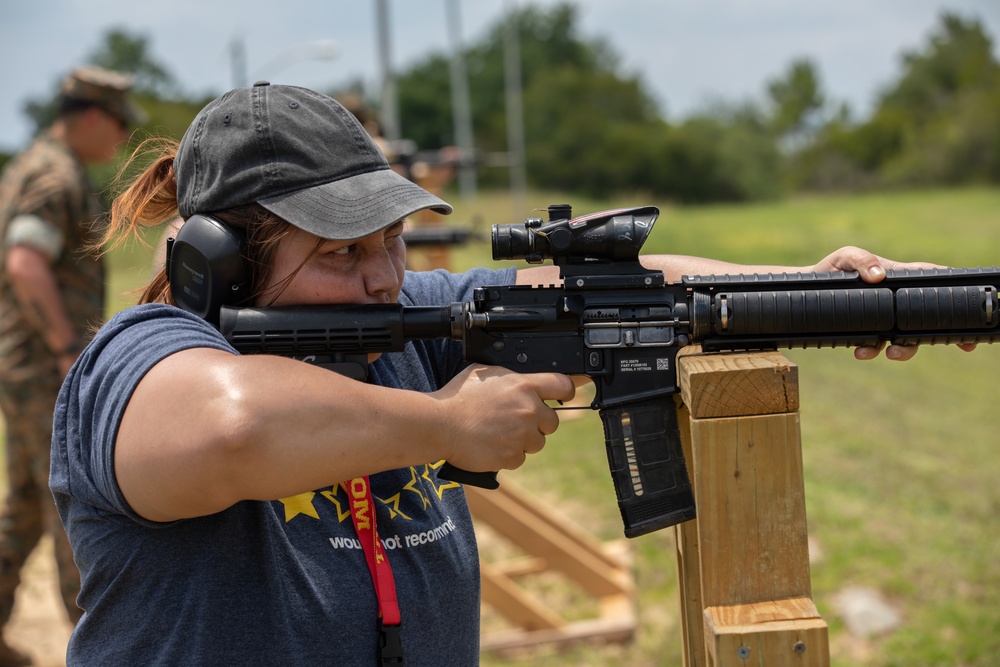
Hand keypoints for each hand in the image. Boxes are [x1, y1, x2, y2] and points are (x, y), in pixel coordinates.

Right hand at [432, 365, 575, 472]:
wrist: (438, 424)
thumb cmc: (457, 397)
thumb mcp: (486, 374)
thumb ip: (511, 377)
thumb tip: (524, 379)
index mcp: (523, 386)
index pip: (563, 385)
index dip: (566, 391)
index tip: (565, 395)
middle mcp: (528, 410)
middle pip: (553, 421)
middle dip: (539, 422)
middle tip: (517, 420)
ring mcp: (521, 435)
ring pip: (537, 442)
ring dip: (524, 440)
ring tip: (498, 433)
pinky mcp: (512, 456)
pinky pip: (520, 458)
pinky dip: (508, 455)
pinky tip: (491, 445)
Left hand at [810, 246, 977, 360]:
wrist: (804, 290)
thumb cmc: (831, 268)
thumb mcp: (845, 256)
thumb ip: (861, 260)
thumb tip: (879, 276)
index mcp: (898, 279)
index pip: (932, 282)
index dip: (954, 295)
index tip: (969, 309)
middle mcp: (894, 302)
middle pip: (925, 319)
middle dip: (942, 334)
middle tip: (960, 346)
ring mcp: (881, 319)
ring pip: (904, 338)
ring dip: (905, 349)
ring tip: (891, 352)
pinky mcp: (864, 332)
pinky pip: (875, 346)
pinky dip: (872, 351)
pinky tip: (860, 351)